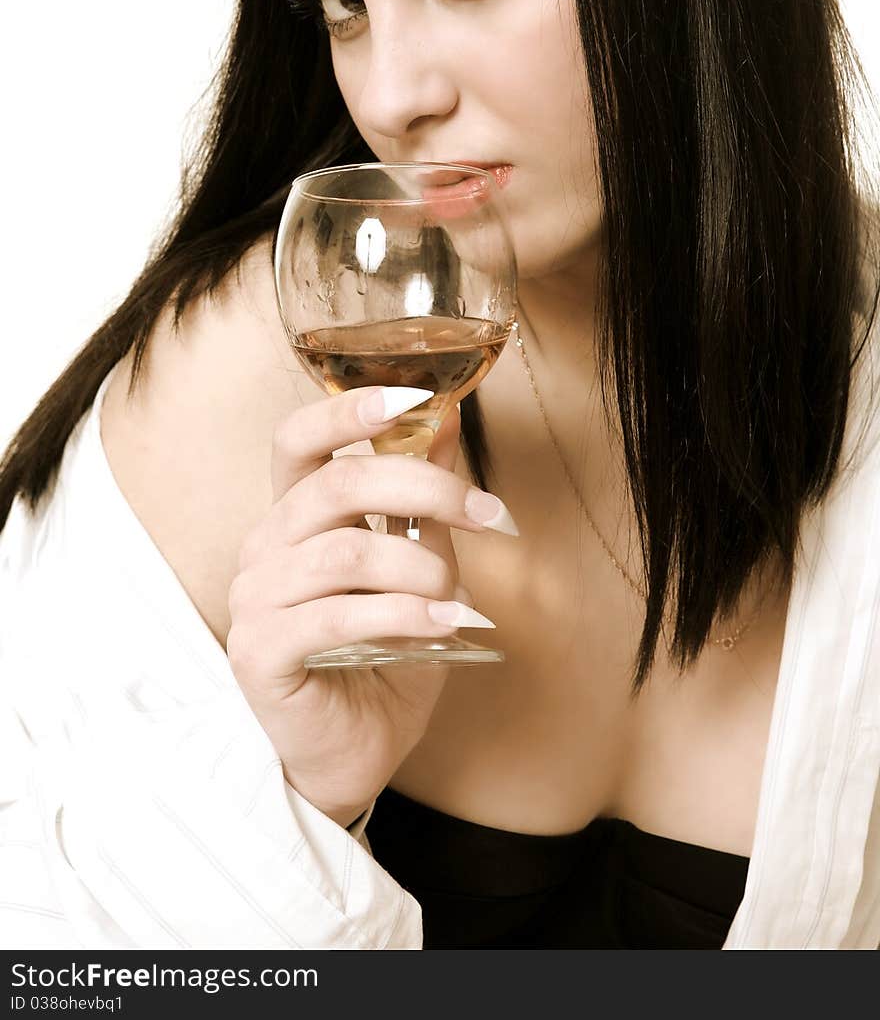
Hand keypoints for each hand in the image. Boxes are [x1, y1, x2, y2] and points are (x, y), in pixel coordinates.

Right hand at [226, 386, 507, 826]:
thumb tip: (446, 419)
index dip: (346, 412)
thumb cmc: (381, 660)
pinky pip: (332, 617)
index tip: (412, 397)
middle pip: (335, 485)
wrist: (352, 756)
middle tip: (485, 512)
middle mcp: (265, 547)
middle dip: (423, 487)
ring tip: (459, 601)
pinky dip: (400, 617)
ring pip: (342, 553)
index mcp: (296, 517)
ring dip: (419, 570)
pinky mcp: (259, 652)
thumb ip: (423, 503)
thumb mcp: (419, 569)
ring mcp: (254, 599)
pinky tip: (444, 628)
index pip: (298, 441)